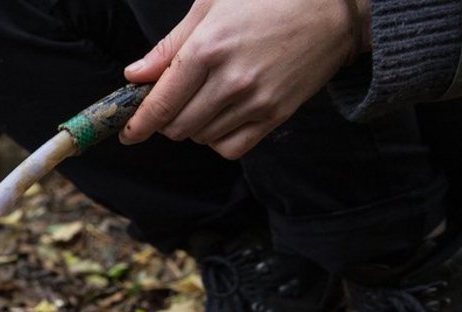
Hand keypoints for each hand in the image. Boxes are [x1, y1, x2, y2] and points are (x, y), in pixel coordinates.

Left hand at [119, 0, 366, 158]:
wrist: (334, 8)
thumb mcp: (211, 6)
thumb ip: (169, 46)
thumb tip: (133, 76)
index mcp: (207, 49)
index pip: (160, 105)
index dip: (137, 124)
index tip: (127, 133)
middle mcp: (230, 80)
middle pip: (177, 127)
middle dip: (167, 120)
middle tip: (175, 101)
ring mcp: (255, 101)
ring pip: (201, 138)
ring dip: (194, 126)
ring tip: (207, 98)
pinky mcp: (276, 116)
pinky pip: (231, 148)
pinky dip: (218, 140)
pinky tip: (223, 117)